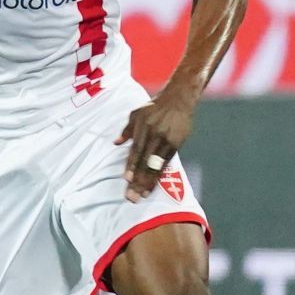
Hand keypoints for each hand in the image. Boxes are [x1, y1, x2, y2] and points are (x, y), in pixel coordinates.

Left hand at [114, 86, 196, 202]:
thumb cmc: (155, 107)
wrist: (179, 98)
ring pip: (156, 165)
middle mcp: (155, 135)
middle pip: (145, 161)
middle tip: (131, 196)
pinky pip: (166, 163)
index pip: (136, 150)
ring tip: (142, 196)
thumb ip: (127, 130)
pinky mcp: (177, 144)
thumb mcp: (137, 113)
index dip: (132, 165)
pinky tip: (154, 186)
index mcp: (144, 127)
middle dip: (138, 180)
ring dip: (149, 182)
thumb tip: (115, 143)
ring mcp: (167, 140)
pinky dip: (159, 176)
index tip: (127, 179)